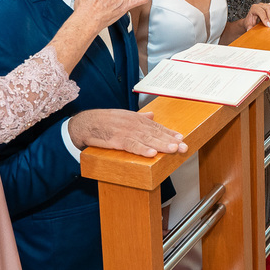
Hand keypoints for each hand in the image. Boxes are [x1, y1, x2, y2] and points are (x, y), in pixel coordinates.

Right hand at [68, 109, 186, 156]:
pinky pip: (131, 145)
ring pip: (146, 139)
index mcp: (136, 119)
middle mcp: (133, 124)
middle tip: (183, 146)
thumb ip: (139, 118)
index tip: (181, 138)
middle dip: (170, 140)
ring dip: (160, 144)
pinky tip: (151, 153)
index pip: (156, 127)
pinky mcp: (117, 140)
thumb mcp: (124, 117)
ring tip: (173, 149)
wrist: (85, 123)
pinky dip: (141, 149)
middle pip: (155, 133)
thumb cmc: (105, 121)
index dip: (169, 133)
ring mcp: (125, 131)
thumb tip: (152, 116)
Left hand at [243, 2, 269, 28]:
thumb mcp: (248, 25)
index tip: (268, 25)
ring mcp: (266, 5)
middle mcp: (260, 5)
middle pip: (268, 7)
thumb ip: (249, 27)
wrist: (251, 21)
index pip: (261, 11)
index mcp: (254, 8)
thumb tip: (249, 30)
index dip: (265, 18)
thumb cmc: (250, 23)